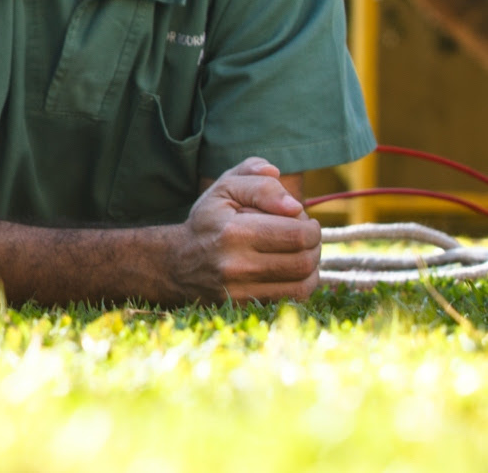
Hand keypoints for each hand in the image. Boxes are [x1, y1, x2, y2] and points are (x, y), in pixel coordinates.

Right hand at [170, 157, 320, 302]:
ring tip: (299, 252)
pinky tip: (292, 270)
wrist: (176, 263)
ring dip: (311, 265)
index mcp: (233, 232)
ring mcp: (241, 290)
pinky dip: (302, 283)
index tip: (301, 219)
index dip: (309, 225)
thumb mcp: (224, 189)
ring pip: (304, 283)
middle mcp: (236, 265)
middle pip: (305, 260)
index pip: (298, 234)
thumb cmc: (208, 221)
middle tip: (303, 235)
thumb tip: (294, 204)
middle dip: (313, 245)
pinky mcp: (246, 306)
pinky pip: (293, 298)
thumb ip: (259, 183)